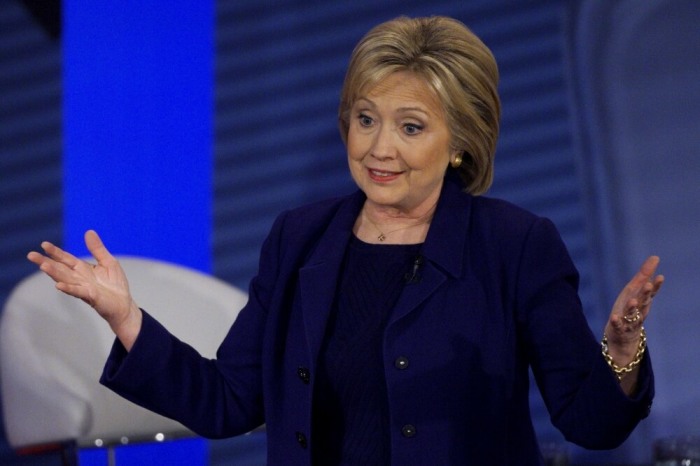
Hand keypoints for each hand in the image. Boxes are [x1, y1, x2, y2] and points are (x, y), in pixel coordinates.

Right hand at [27, 230, 141, 349]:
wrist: (124, 304)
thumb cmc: (115, 284)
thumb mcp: (108, 262)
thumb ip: (97, 249)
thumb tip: (88, 231)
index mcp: (83, 269)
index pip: (66, 259)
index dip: (55, 252)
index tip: (43, 244)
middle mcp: (79, 278)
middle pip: (60, 268)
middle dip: (46, 262)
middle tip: (31, 255)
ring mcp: (83, 288)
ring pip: (66, 279)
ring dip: (54, 273)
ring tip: (42, 266)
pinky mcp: (91, 296)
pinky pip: (78, 292)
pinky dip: (69, 288)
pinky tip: (58, 285)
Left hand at [604, 256, 663, 365]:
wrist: (624, 337)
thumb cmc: (630, 310)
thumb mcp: (635, 292)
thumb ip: (643, 277)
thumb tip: (655, 257)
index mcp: (642, 302)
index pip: (650, 293)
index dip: (656, 286)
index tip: (660, 277)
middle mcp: (638, 311)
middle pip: (643, 303)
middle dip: (646, 294)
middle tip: (649, 285)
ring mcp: (629, 321)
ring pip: (632, 314)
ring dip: (632, 307)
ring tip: (632, 301)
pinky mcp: (618, 329)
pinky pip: (618, 325)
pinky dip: (617, 322)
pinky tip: (614, 317)